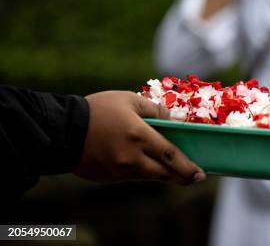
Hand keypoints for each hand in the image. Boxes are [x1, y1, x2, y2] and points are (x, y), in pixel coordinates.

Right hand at [74, 91, 205, 184]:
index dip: (187, 166)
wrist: (62, 129)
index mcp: (138, 135)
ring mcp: (119, 169)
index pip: (170, 155)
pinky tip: (151, 167)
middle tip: (196, 177)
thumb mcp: (128, 99)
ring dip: (164, 176)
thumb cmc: (98, 109)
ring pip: (149, 177)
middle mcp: (131, 157)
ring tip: (177, 173)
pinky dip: (144, 173)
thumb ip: (154, 109)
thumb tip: (173, 119)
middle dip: (182, 177)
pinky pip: (133, 177)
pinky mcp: (109, 176)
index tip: (200, 172)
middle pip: (163, 173)